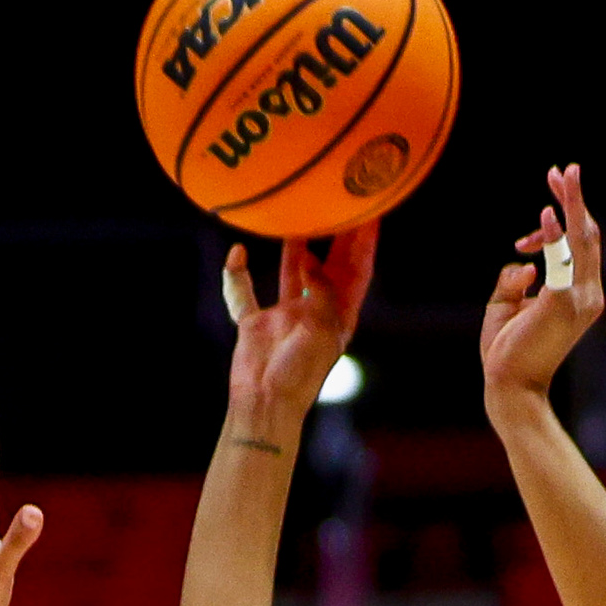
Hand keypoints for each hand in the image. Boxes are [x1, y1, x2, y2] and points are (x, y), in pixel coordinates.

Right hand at [224, 225, 376, 423]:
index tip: (369, 210)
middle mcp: (315, 311)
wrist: (266, 403)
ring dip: (293, 247)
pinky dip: (238, 274)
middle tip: (336, 203)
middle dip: (334, 236)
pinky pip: (244, 293)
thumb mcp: (322, 326)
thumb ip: (322, 290)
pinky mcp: (255, 324)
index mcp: (340, 315)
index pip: (357, 270)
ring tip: (295, 215)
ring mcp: (285, 316)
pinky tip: (236, 252)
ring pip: (290, 272)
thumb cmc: (300, 372)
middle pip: (328, 266)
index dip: (364, 241)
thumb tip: (310, 262)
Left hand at [482, 163, 604, 401]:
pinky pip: (562, 260)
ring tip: (561, 175)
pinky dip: (556, 235)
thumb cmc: (507, 351)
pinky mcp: (562, 302)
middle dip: (574, 199)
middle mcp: (588, 292)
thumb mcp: (506, 306)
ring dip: (571, 203)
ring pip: (581, 239)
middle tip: (564, 169)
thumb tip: (524, 263)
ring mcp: (579, 297)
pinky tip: (546, 215)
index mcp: (580, 293)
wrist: (511, 387)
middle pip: (587, 235)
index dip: (569, 216)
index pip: (581, 246)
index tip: (550, 195)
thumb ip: (514, 279)